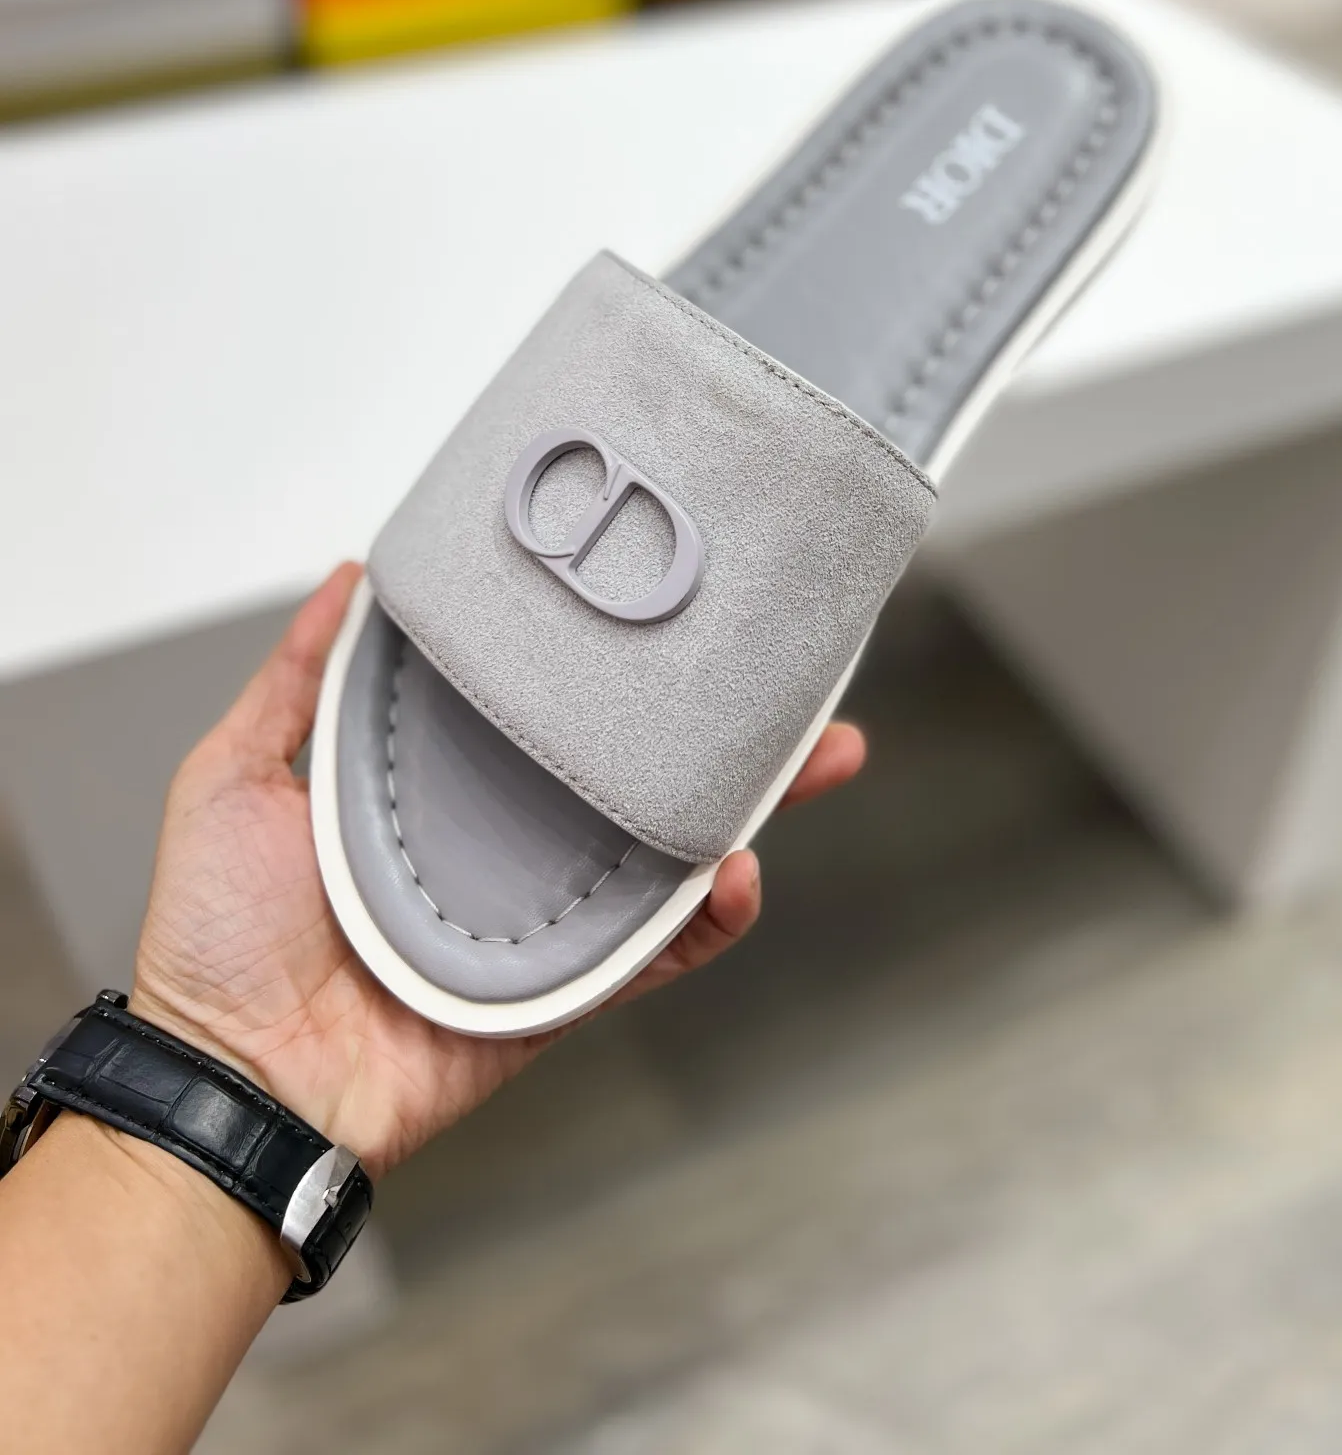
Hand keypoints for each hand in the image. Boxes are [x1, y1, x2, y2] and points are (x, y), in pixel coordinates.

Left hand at [129, 564, 864, 1176]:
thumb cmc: (219, 933)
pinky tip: (740, 871)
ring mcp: (541, 915)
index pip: (540, 707)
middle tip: (791, 683)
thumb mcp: (235, 775)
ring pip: (665, 850)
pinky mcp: (564, 990)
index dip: (606, 664)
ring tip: (813, 760)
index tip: (664, 605)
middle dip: (717, 728)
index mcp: (435, 781)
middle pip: (628, 769)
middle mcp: (503, 839)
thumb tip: (354, 573)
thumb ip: (300, 679)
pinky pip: (654, 952)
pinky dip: (709, 918)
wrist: (234, 1077)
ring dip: (745, 808)